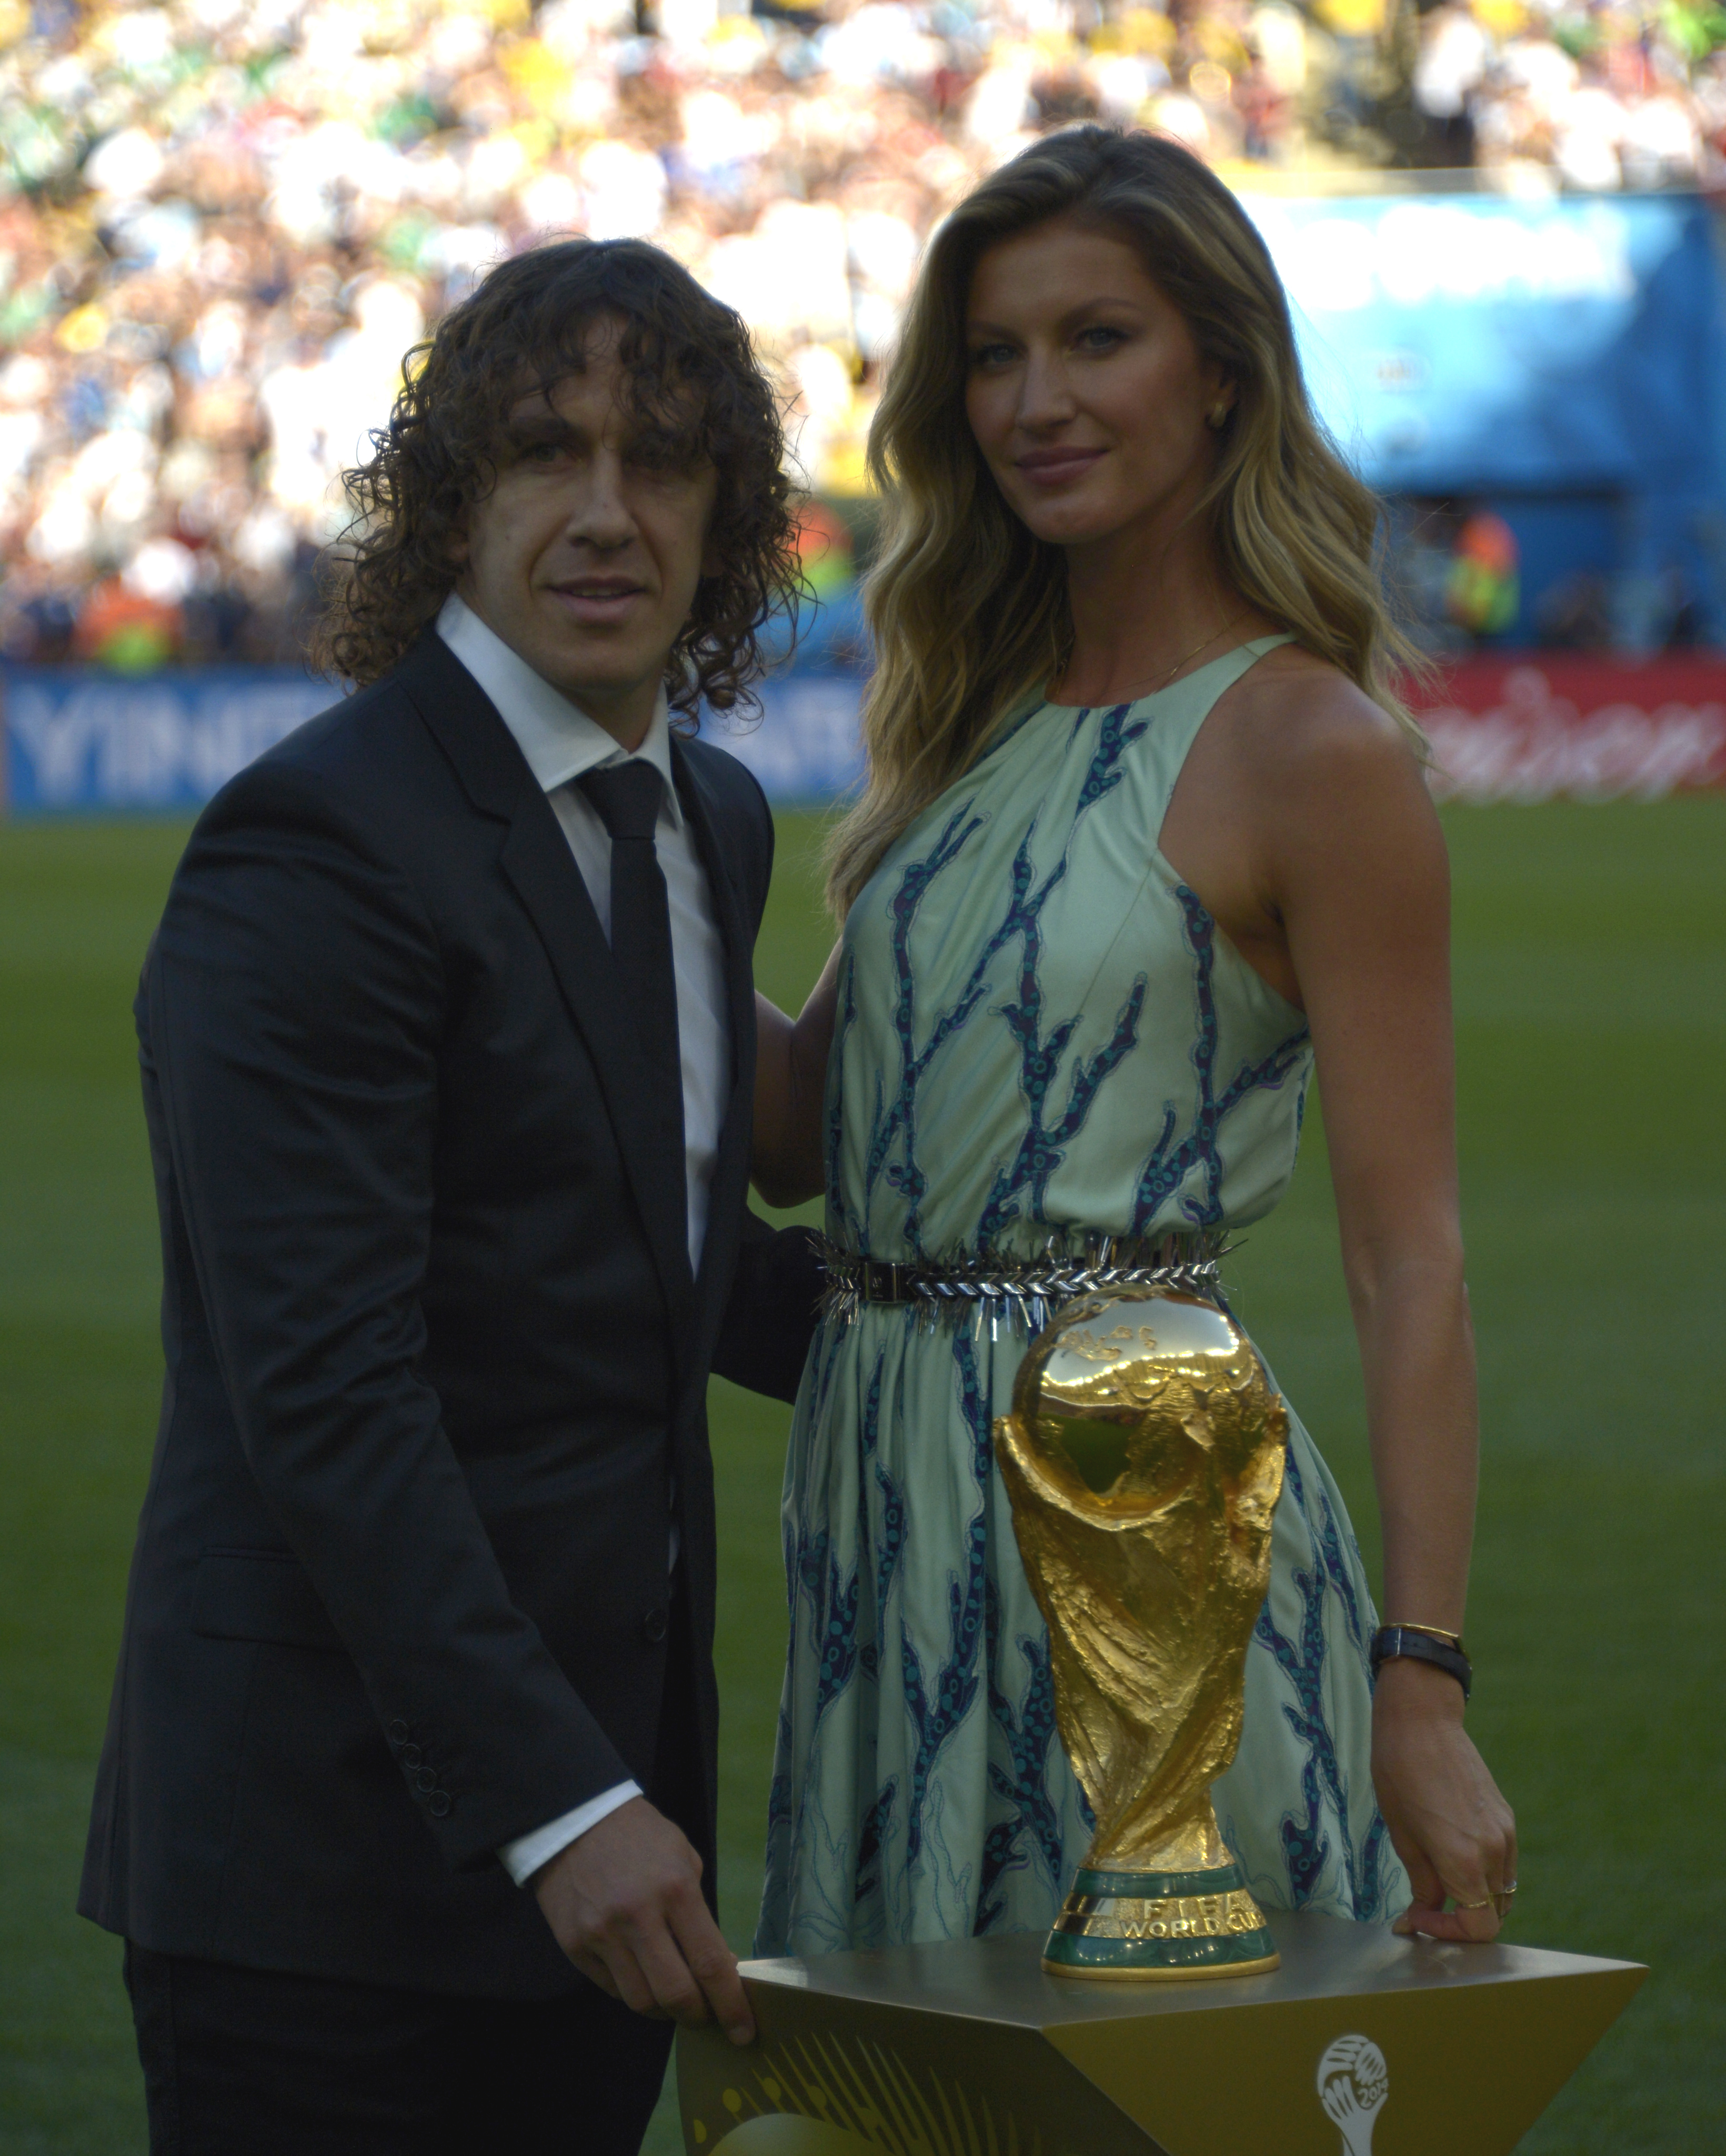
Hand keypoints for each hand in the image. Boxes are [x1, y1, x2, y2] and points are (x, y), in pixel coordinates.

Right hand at [531, 1797, 755, 2044]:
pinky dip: (633, 1992)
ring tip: (674, 1999)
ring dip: (664, 2010)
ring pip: (641, 2002)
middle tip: (707, 2016)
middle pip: (675, 1995)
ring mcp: (602, 1935)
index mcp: (675, 1889)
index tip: (743, 2031)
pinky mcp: (575, 1947)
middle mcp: (638, 1917)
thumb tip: (716, 1964)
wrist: (574, 1818)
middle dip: (698, 2016)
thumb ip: (698, 1912)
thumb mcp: (683, 1858)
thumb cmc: (640, 1836)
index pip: (709, 1963)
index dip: (730, 2004)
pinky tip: (642, 1977)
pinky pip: (611, 1989)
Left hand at [1371, 1657, 1516, 1942]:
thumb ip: (1422, 1882)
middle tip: (1425, 1907)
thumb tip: (1421, 1914)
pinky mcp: (1507, 1818)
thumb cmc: (1399, 1773)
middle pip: (1493, 1913)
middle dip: (1460, 1919)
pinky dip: (1484, 1874)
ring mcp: (1505, 1834)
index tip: (1418, 1917)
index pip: (1478, 1927)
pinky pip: (1504, 1864)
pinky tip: (1453, 1857)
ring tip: (1438, 1882)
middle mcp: (1494, 1851)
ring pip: (1502, 1891)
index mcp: (1464, 1860)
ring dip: (1475, 1897)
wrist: (1422, 1721)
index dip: (1448, 1933)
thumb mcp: (1402, 1835)